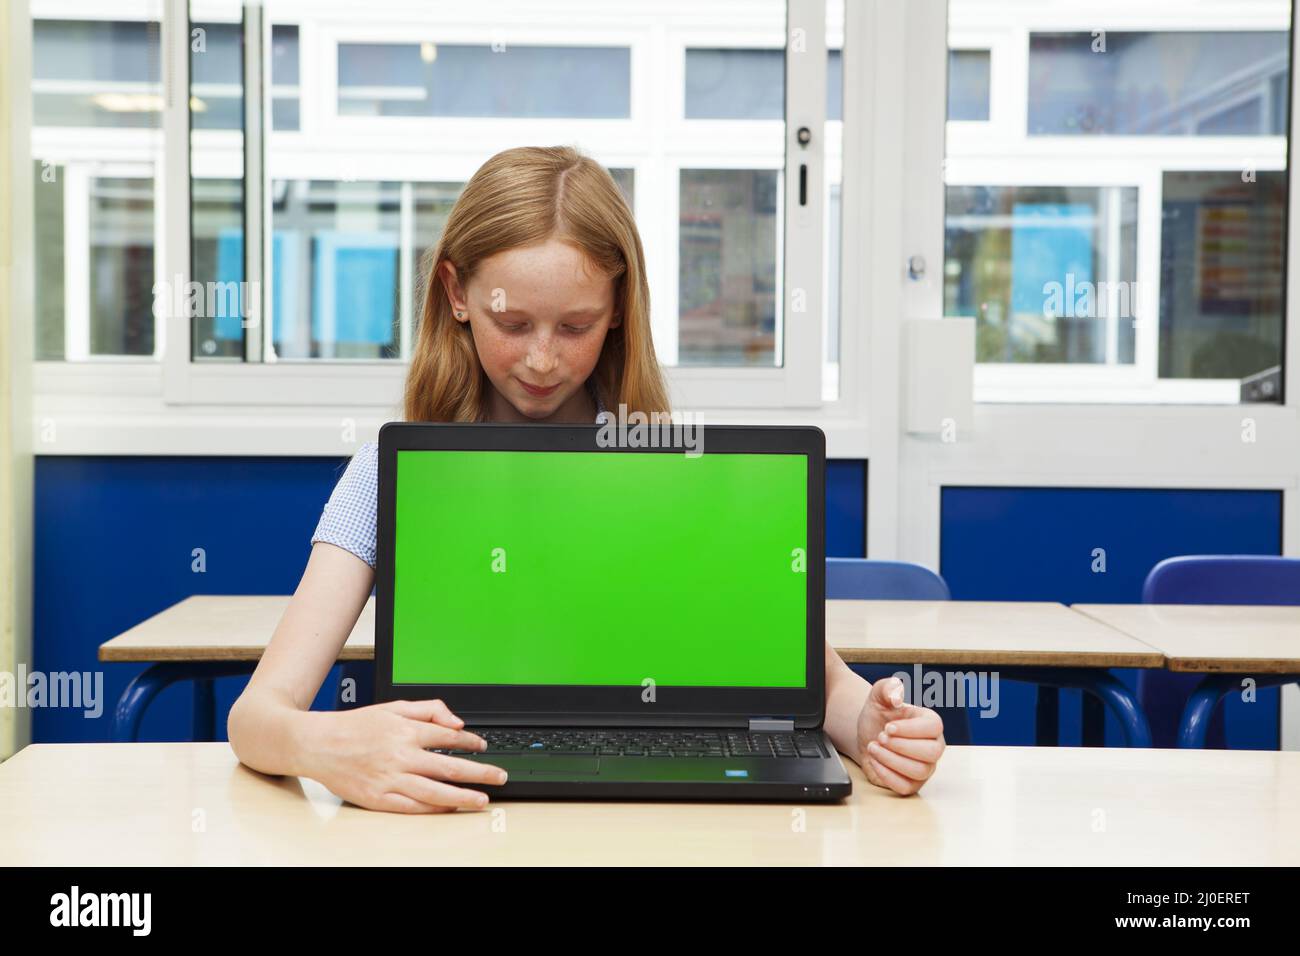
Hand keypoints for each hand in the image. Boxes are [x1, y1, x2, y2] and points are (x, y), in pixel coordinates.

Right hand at [302, 699, 506, 812]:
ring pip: (435, 791)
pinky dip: (434, 808)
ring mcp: (390, 779)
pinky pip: (412, 807)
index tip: (484, 747)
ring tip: (482, 799)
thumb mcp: (393, 707)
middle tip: (499, 777)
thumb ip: (428, 710)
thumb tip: (456, 722)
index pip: (448, 737)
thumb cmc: (355, 726)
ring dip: (463, 796)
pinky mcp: (378, 798)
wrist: (317, 744)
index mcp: (405, 731)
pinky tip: (449, 808)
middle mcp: (400, 756)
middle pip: (449, 766)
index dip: (471, 742)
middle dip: (479, 773)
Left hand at [856, 677, 944, 794]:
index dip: (911, 729)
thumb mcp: (878, 695)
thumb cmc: (879, 714)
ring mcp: (924, 767)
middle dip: (901, 746)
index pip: (934, 727)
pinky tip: (875, 760)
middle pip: (932, 752)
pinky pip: (905, 787)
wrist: (867, 734)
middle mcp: (933, 746)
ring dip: (891, 760)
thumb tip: (897, 696)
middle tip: (881, 737)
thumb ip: (888, 688)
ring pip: (919, 771)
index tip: (889, 727)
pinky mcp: (911, 784)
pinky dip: (886, 774)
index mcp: (930, 723)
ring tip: (874, 747)